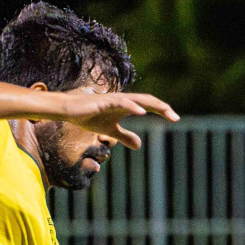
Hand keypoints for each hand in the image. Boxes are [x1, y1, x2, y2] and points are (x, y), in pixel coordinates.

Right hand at [53, 91, 177, 149]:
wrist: (68, 110)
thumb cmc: (89, 117)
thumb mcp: (111, 131)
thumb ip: (125, 136)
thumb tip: (139, 145)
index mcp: (126, 106)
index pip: (148, 105)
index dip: (162, 111)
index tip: (175, 119)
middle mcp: (123, 100)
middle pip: (147, 101)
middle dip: (162, 108)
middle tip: (175, 117)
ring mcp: (114, 99)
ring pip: (137, 99)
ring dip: (152, 105)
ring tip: (166, 111)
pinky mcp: (104, 101)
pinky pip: (121, 103)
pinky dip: (132, 106)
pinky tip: (141, 112)